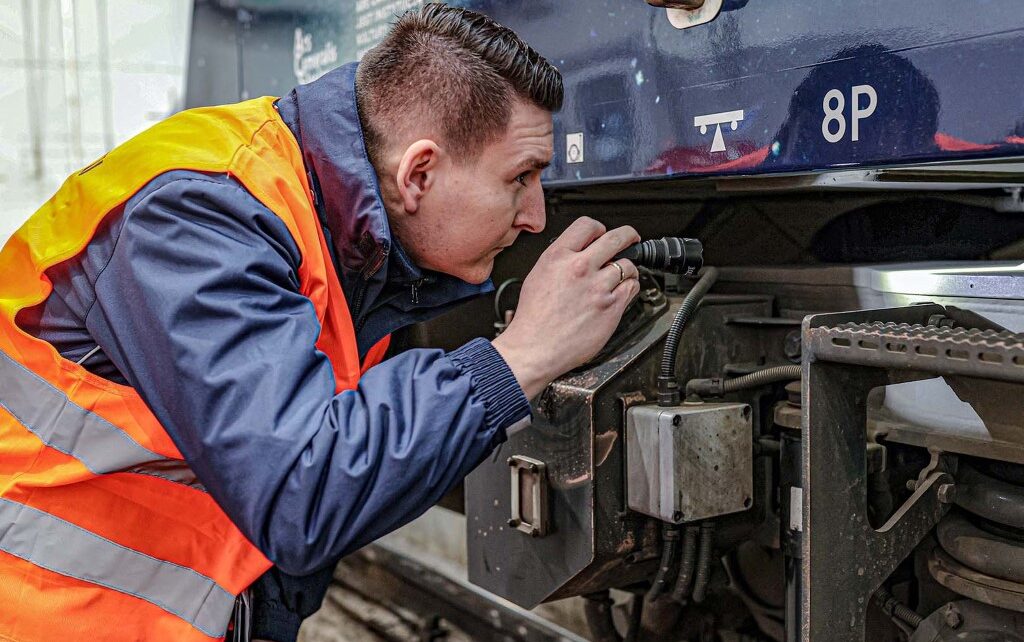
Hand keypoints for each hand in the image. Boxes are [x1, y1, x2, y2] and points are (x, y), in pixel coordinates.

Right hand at [492, 217, 639, 398]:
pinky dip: (629, 288)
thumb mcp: (538, 276)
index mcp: (557, 257)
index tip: (603, 234)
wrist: (534, 348)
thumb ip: (560, 260)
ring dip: (627, 269)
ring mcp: (598, 287)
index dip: (599, 228)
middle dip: (628, 235)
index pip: (587, 225)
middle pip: (616, 238)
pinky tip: (620, 293)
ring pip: (627, 264)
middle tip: (631, 238)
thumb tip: (578, 252)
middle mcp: (579, 267)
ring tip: (621, 276)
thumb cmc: (533, 319)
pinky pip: (632, 287)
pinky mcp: (611, 306)